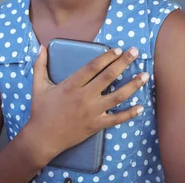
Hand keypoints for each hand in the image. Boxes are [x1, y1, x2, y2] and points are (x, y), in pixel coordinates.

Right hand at [22, 46, 147, 167]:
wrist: (43, 138)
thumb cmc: (41, 111)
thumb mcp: (38, 86)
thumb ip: (40, 65)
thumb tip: (42, 47)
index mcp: (71, 85)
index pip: (93, 67)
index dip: (107, 57)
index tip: (118, 49)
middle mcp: (84, 97)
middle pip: (108, 77)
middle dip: (124, 63)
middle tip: (136, 52)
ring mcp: (91, 112)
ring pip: (117, 96)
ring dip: (132, 85)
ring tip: (145, 75)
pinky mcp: (95, 125)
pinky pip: (116, 119)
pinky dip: (129, 113)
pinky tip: (141, 107)